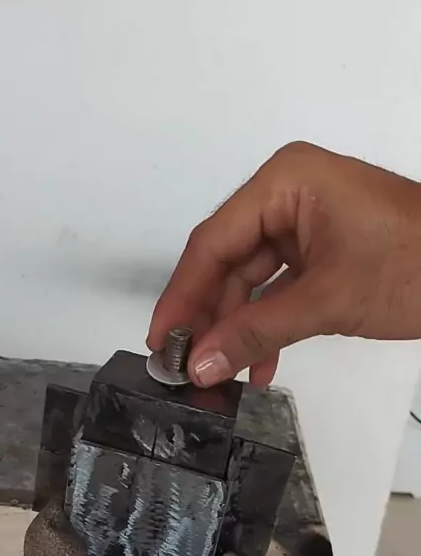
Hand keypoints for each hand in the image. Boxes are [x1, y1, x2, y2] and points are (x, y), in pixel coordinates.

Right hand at [148, 142, 420, 386]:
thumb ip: (257, 332)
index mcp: (284, 181)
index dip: (182, 295)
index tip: (161, 340)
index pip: (214, 242)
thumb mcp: (327, 300)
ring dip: (238, 327)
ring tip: (219, 373)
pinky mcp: (323, 248)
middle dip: (210, 316)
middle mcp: (288, 194)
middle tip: (185, 364)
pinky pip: (281, 287)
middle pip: (229, 261)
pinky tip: (258, 365)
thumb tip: (199, 365)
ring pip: (252, 279)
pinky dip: (269, 324)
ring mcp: (307, 222)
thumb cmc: (414, 265)